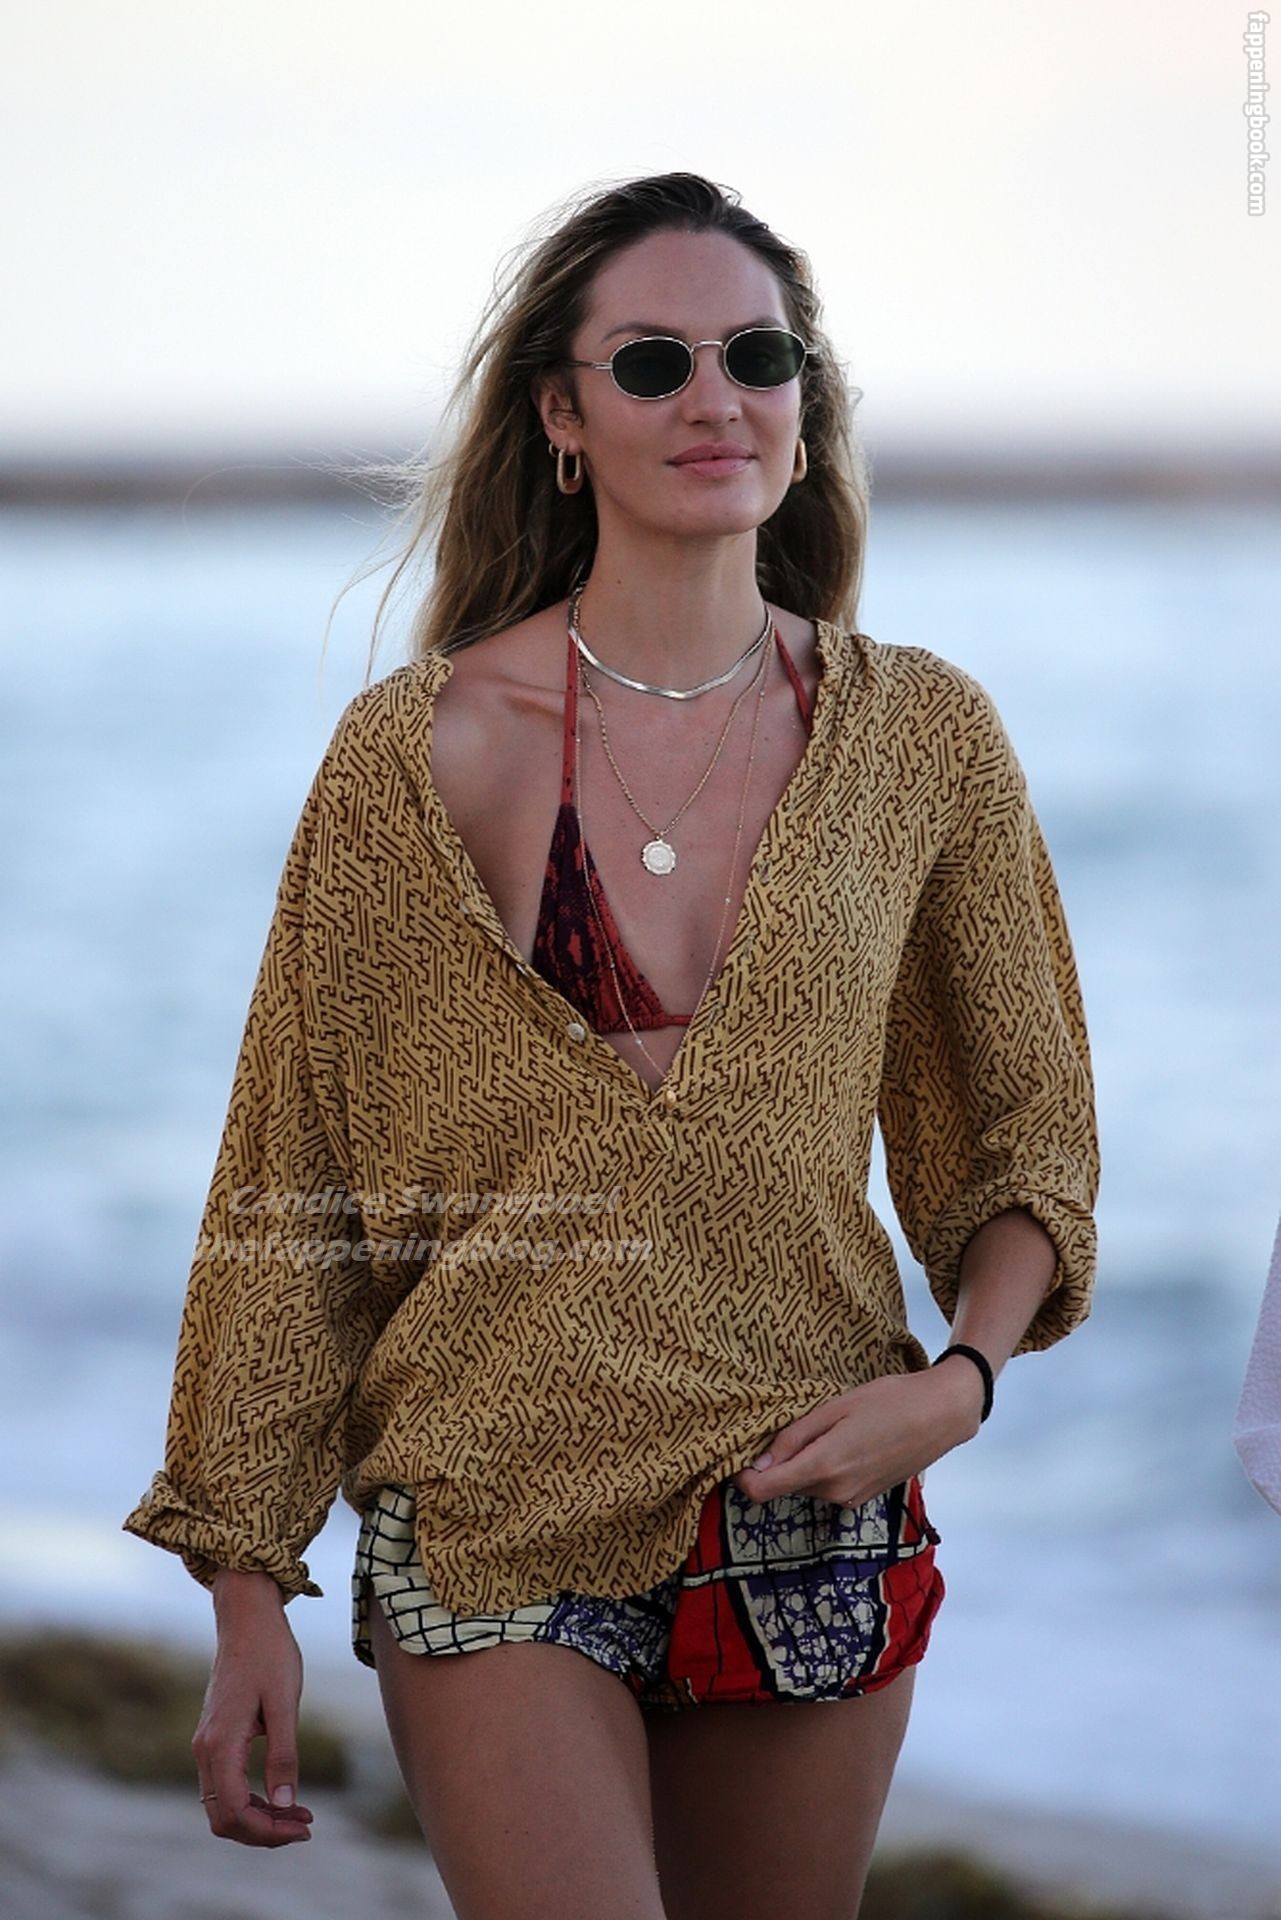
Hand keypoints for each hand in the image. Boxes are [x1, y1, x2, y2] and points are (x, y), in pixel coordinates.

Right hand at [192, 1570, 315, 1846]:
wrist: (247, 1618)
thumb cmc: (270, 1653)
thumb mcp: (285, 1703)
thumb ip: (283, 1755)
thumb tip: (286, 1804)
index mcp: (221, 1744)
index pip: (235, 1811)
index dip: (268, 1830)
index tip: (304, 1827)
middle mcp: (206, 1750)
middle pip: (224, 1817)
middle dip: (263, 1831)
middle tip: (305, 1825)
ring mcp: (207, 1744)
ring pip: (223, 1804)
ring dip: (259, 1817)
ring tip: (300, 1814)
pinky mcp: (215, 1737)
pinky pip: (226, 1785)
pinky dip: (252, 1799)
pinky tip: (282, 1794)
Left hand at [732, 1366, 983, 1508]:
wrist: (942, 1416)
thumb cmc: (890, 1401)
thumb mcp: (836, 1407)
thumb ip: (796, 1436)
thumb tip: (760, 1461)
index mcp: (824, 1468)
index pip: (762, 1489)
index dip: (743, 1475)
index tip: (739, 1453)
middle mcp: (835, 1492)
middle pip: (784, 1484)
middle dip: (779, 1462)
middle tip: (793, 1425)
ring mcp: (852, 1499)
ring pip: (807, 1485)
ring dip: (804, 1463)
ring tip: (825, 1428)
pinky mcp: (864, 1497)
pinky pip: (829, 1486)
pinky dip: (824, 1468)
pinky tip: (843, 1440)